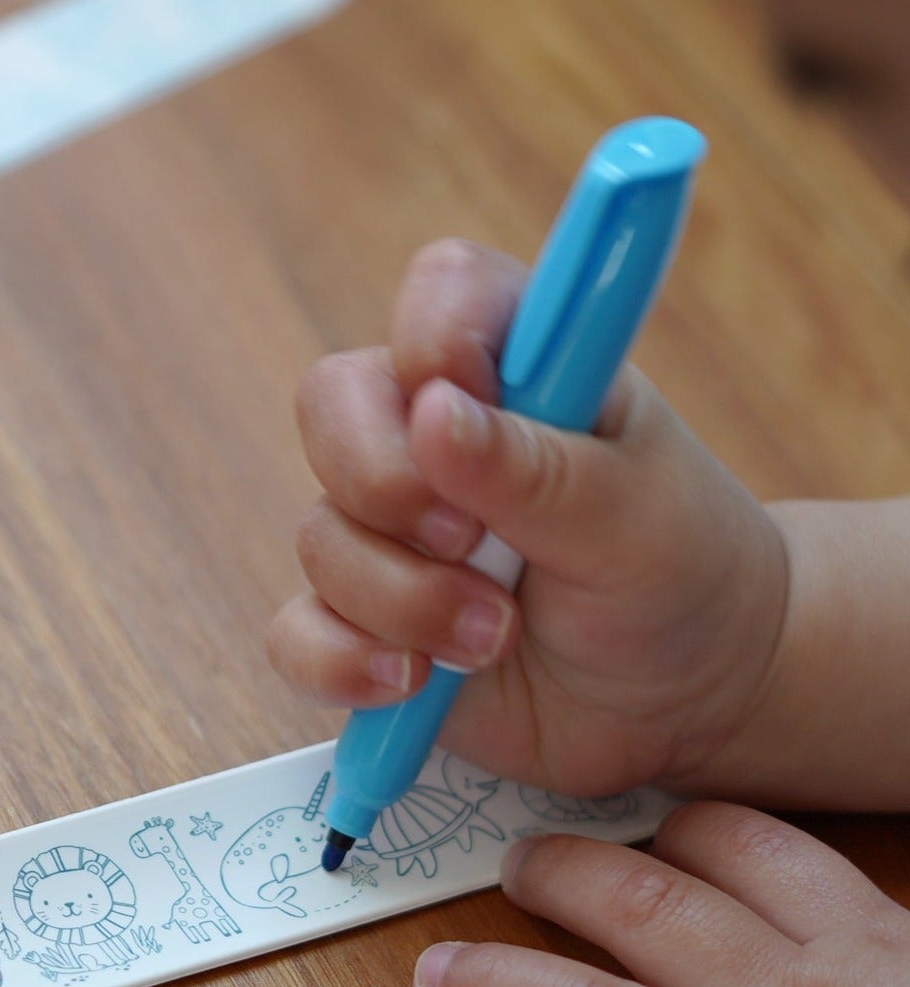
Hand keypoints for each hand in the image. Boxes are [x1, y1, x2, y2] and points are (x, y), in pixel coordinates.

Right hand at [267, 239, 790, 794]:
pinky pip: (298, 636)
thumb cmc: (678, 572)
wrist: (687, 694)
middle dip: (387, 486)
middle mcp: (432, 435)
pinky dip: (348, 665)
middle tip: (470, 539)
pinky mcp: (363, 622)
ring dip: (406, 600)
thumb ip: (535, 469)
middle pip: (331, 406)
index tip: (467, 397)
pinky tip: (420, 683)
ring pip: (321, 539)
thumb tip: (433, 415)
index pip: (440, 292)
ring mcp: (389, 531)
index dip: (435, 335)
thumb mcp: (633, 517)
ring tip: (498, 635)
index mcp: (517, 366)